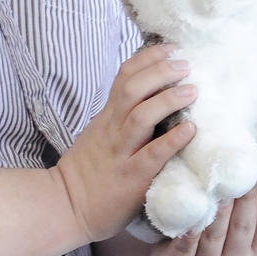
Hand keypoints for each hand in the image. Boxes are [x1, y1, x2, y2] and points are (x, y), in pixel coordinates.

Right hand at [57, 45, 195, 243]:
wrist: (64, 207)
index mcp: (106, 117)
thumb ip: (120, 118)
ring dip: (168, 99)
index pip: (124, 76)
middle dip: (160, 71)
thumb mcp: (99, 135)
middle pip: (133, 89)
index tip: (170, 48)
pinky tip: (190, 130)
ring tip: (192, 90)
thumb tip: (152, 100)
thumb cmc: (87, 173)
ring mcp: (121, 153)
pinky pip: (152, 155)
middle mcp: (112, 129)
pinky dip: (172, 140)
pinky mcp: (131, 178)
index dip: (148, 58)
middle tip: (186, 64)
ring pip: (141, 116)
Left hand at [147, 173, 256, 255]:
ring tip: (219, 183)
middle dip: (245, 196)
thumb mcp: (238, 236)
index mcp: (255, 252)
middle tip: (243, 168)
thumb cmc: (214, 244)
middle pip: (243, 226)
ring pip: (215, 234)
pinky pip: (187, 246)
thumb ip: (250, 211)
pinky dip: (190, 231)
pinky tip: (193, 213)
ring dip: (219, 209)